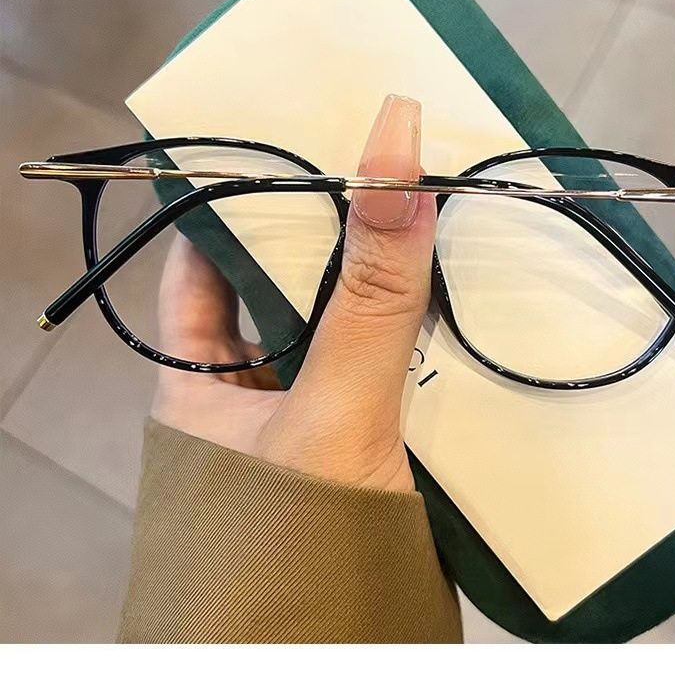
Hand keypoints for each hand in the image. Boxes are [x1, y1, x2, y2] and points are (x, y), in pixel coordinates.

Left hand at [152, 95, 433, 493]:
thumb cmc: (294, 552)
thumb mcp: (333, 413)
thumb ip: (369, 293)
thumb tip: (395, 146)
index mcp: (193, 388)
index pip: (201, 265)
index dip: (242, 202)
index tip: (296, 140)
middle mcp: (240, 407)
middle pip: (284, 294)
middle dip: (336, 240)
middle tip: (387, 168)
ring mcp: (302, 442)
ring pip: (343, 341)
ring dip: (387, 298)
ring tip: (436, 220)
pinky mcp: (362, 474)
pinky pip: (387, 391)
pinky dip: (420, 355)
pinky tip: (464, 314)